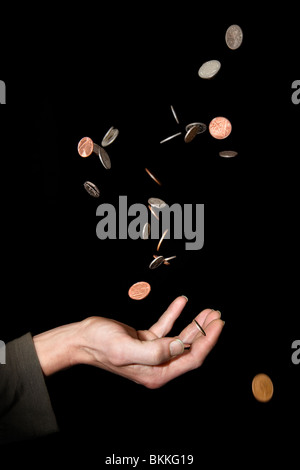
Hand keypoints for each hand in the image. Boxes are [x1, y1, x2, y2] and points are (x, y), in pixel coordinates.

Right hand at [34, 296, 223, 387]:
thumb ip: (155, 350)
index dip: (207, 342)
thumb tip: (181, 345)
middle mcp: (157, 365)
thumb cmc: (100, 345)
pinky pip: (165, 327)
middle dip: (205, 332)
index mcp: (156, 373)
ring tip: (207, 310)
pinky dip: (174, 314)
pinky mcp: (146, 341)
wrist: (82, 338)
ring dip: (194, 323)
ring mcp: (152, 353)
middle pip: (189, 348)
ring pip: (180, 338)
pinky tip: (182, 302)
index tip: (218, 325)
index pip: (191, 358)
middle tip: (216, 315)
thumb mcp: (125, 348)